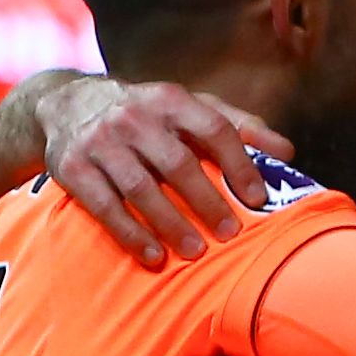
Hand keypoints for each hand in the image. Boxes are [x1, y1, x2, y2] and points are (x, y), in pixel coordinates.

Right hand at [43, 76, 295, 265]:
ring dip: (170, 223)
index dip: (238, 163)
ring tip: (196, 251)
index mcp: (170, 99)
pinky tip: (153, 255)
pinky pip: (103, 205)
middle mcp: (134, 116)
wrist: (68, 103)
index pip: (213, 128)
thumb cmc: (146, 113)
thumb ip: (238, 125)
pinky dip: (130, 233)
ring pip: (140, 188)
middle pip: (177, 163)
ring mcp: (100, 142)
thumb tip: (287, 152)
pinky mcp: (72, 167)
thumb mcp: (189, 107)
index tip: (259, 198)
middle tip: (230, 233)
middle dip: (207, 201)